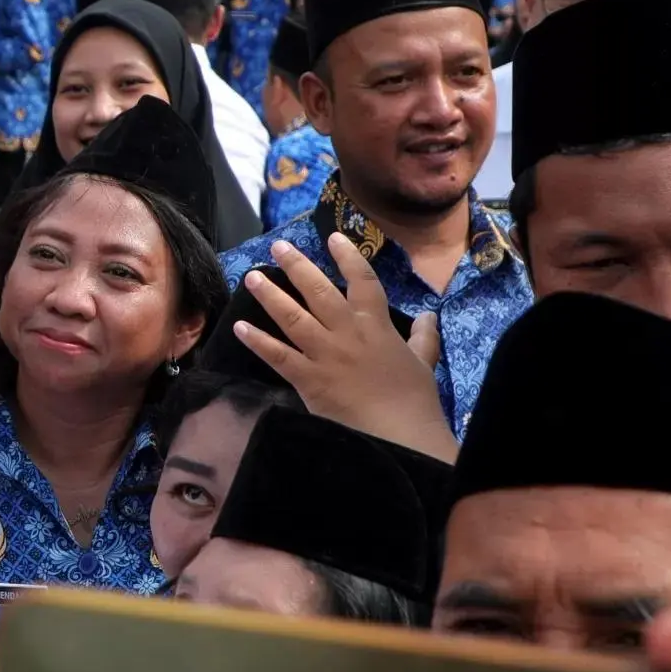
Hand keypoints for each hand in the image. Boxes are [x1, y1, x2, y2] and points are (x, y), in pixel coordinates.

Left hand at [235, 239, 455, 460]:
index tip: (332, 237)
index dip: (347, 256)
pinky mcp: (308, 379)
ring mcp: (325, 354)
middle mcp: (348, 332)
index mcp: (376, 325)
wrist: (398, 434)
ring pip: (293, 317)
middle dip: (297, 266)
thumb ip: (424, 337)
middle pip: (319, 291)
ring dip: (270, 295)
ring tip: (251, 277)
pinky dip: (258, 341)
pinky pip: (277, 355)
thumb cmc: (414, 400)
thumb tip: (429, 315)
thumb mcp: (424, 362)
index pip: (362, 281)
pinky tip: (240, 327)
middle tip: (278, 247)